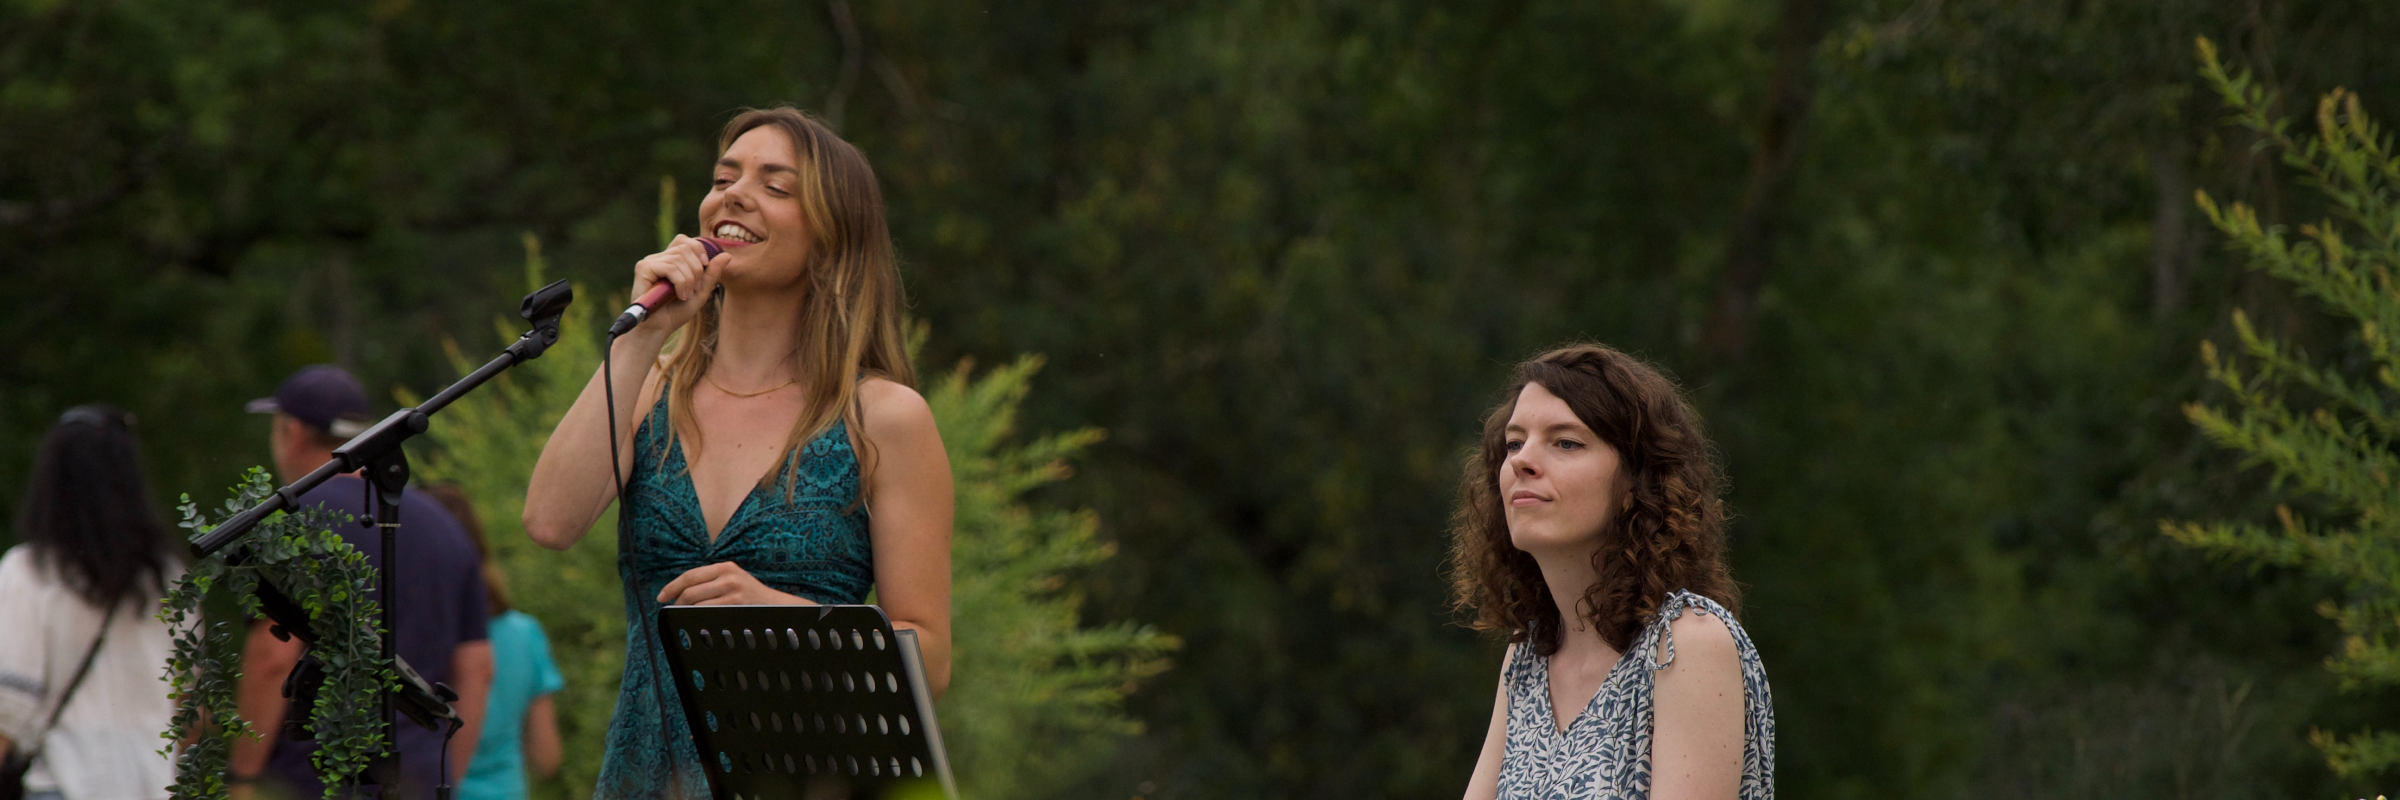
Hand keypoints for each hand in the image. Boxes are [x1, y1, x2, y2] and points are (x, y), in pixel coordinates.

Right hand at [630, 235, 727, 332]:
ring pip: (679, 258)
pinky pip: (670, 267)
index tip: (705, 266)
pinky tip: (679, 295)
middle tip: (694, 289)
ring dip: (689, 280)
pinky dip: (680, 282)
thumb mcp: (700, 292)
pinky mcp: (643, 269)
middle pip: (686, 248)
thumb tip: (726, 255)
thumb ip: (711, 274)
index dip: (698, 250)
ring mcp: (649, 262)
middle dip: (697, 270)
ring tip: (686, 296)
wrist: (659, 328)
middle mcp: (658, 258)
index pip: (685, 241)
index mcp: (670, 260)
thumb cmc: (676, 312)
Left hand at [656, 562, 816, 605]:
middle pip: (690, 589)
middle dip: (677, 601)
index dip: (672, 586)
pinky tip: (695, 621)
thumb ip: (711, 581)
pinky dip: (697, 617)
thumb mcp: (732, 580)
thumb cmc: (750, 596)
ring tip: (684, 616)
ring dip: (685, 611)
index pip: (690, 575)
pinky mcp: (736, 603)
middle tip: (673, 610)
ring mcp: (733, 589)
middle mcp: (728, 575)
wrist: (775, 606)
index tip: (661, 597)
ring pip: (696, 601)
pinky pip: (707, 611)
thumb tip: (681, 593)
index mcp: (725, 567)